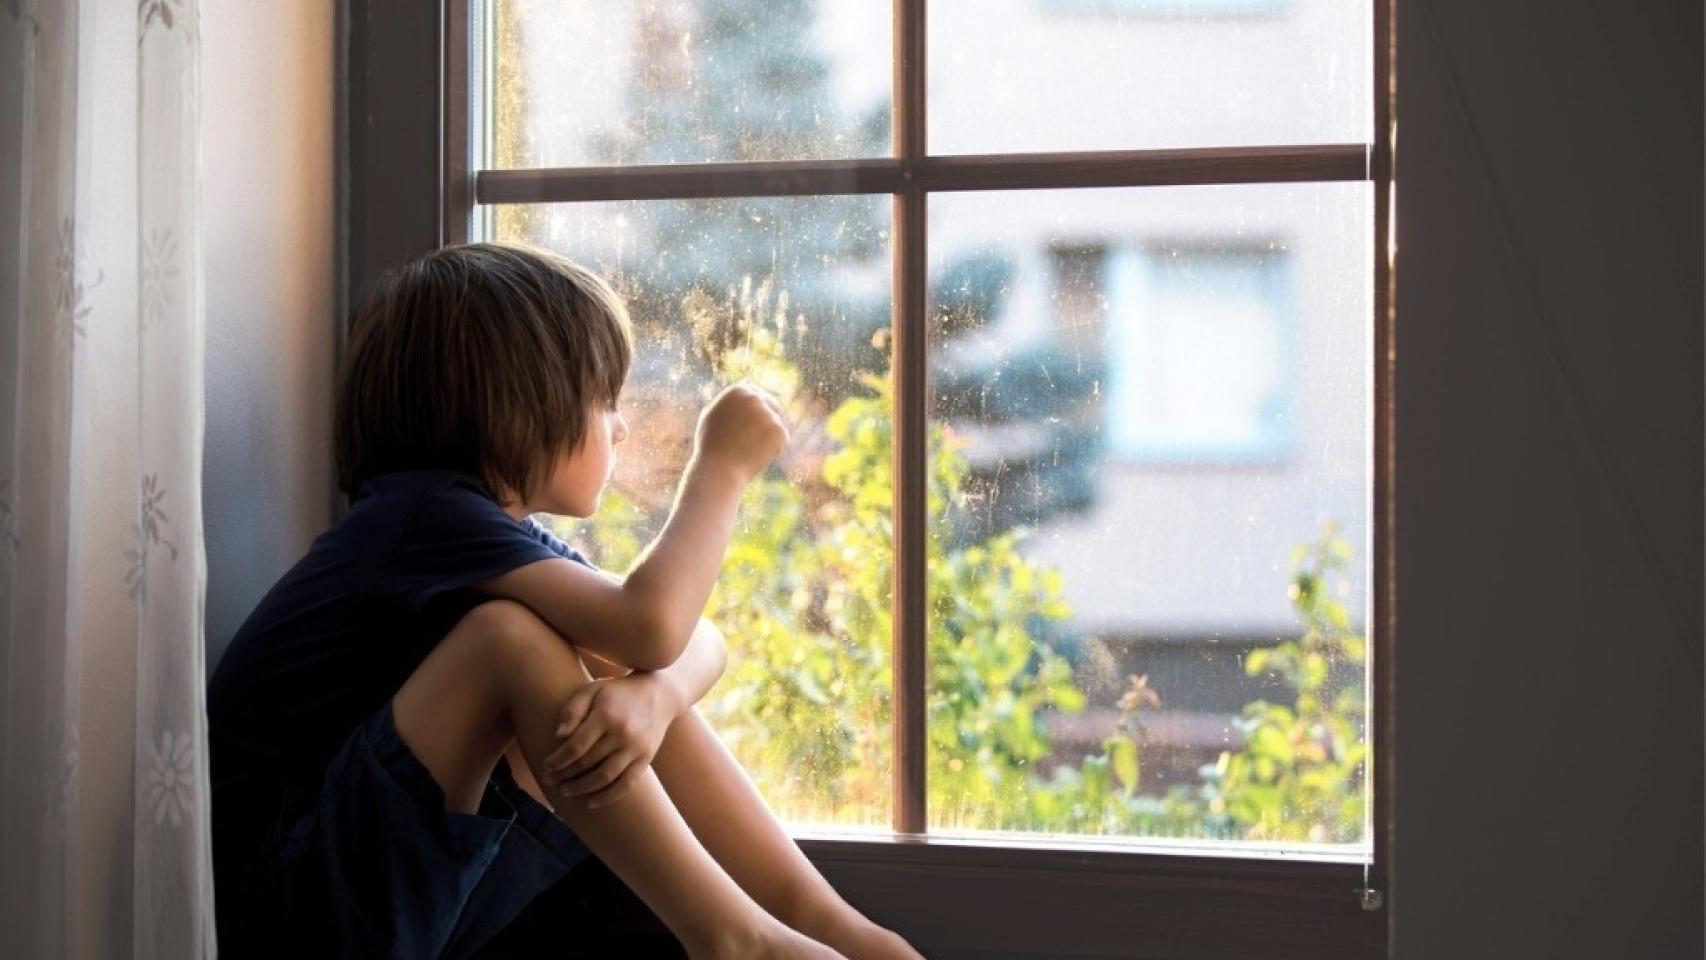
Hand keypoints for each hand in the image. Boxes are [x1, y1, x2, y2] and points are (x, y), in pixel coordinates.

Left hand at [541, 673, 678, 809]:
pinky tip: (591, 803)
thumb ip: (572, 710)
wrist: (658, 694)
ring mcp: (636, 748)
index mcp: (606, 715)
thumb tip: (558, 736)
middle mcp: (623, 733)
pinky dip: (608, 797)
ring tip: (566, 791)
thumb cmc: (617, 692)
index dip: (559, 760)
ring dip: (582, 788)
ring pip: (605, 777)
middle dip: (565, 775)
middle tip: (550, 781)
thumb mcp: (592, 690)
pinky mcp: (646, 758)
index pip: (576, 746)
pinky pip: (627, 784)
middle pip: (588, 762)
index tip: (547, 766)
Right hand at [692, 382, 789, 483]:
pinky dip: (774, 450)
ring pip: (775, 425)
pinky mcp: (779, 431)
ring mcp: (767, 414)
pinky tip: (756, 456)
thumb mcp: (712, 415)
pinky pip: (782, 440)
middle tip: (756, 440)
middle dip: (767, 421)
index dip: (756, 411)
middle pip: (772, 405)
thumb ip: (729, 400)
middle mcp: (754, 398)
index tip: (751, 425)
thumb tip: (744, 384)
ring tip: (747, 451)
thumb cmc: (711, 445)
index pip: (757, 394)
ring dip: (767, 438)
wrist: (719, 469)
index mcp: (737, 391)